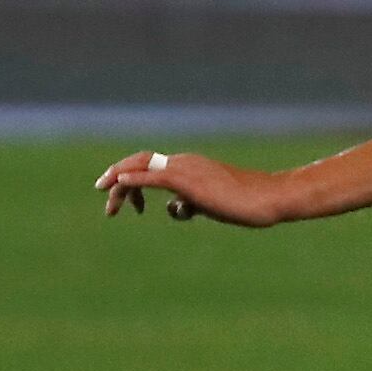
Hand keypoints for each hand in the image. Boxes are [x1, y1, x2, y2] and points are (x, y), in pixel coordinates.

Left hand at [95, 150, 290, 226]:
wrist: (269, 198)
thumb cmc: (247, 203)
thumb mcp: (212, 204)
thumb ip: (190, 203)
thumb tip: (173, 208)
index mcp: (189, 166)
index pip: (150, 165)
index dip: (131, 179)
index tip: (128, 204)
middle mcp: (184, 163)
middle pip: (139, 163)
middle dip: (115, 177)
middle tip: (102, 194)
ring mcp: (186, 170)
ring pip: (141, 168)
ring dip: (119, 184)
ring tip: (110, 207)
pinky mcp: (189, 181)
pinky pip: (154, 176)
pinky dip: (134, 178)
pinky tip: (119, 182)